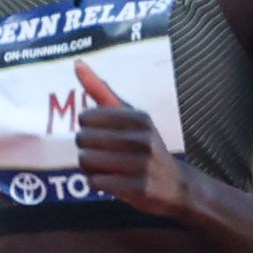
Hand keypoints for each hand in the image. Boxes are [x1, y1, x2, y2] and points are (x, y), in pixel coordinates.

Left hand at [71, 61, 186, 214]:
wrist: (176, 185)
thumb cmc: (145, 147)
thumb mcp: (130, 116)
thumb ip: (101, 91)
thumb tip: (77, 64)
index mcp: (138, 117)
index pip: (86, 117)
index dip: (87, 129)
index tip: (102, 135)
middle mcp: (141, 138)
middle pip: (83, 139)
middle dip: (86, 149)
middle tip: (103, 155)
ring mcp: (141, 164)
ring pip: (87, 161)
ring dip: (90, 168)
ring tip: (106, 168)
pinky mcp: (137, 188)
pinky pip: (96, 182)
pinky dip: (97, 183)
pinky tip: (112, 182)